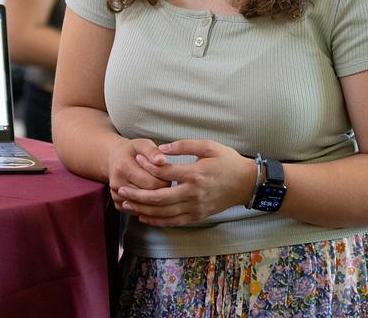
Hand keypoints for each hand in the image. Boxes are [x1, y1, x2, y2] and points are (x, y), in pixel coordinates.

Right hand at [107, 138, 169, 212]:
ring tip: (159, 187)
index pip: (152, 182)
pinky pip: (139, 211)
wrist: (115, 159)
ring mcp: (116, 196)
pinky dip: (148, 205)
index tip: (170, 175)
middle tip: (167, 182)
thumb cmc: (131, 151)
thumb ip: (153, 151)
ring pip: (145, 206)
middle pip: (149, 195)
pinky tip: (151, 196)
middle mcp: (117, 184)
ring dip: (156, 199)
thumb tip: (162, 160)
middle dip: (162, 190)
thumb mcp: (142, 144)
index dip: (165, 180)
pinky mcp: (118, 205)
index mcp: (123, 167)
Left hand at [118, 140, 253, 227]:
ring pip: (164, 213)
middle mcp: (193, 193)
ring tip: (127, 203)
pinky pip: (173, 222)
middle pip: (159, 198)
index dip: (148, 165)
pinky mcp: (197, 216)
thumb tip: (161, 148)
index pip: (165, 172)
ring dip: (143, 209)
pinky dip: (157, 221)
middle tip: (121, 189)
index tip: (135, 159)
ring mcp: (195, 207)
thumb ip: (184, 146)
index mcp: (195, 174)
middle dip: (138, 194)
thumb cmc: (228, 161)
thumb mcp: (208, 146)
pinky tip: (144, 216)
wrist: (246, 184)